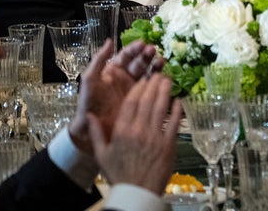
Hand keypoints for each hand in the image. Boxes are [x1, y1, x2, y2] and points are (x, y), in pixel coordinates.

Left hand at [68, 40, 163, 154]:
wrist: (91, 130)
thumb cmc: (89, 103)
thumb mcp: (90, 80)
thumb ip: (99, 60)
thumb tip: (109, 41)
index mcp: (113, 71)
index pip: (126, 56)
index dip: (135, 49)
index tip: (143, 44)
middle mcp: (125, 78)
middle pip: (139, 62)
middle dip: (147, 56)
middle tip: (154, 51)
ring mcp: (134, 89)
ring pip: (148, 73)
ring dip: (154, 66)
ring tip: (161, 61)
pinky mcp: (140, 101)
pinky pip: (151, 89)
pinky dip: (158, 82)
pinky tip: (163, 78)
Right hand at [87, 73, 180, 194]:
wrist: (137, 193)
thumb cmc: (119, 175)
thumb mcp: (102, 155)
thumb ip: (95, 134)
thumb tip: (89, 116)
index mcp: (122, 131)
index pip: (131, 103)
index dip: (138, 89)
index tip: (143, 80)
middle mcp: (139, 130)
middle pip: (148, 101)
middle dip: (154, 85)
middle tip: (158, 74)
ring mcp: (155, 137)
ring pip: (161, 108)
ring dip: (166, 92)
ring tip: (168, 80)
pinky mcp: (169, 144)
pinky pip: (174, 123)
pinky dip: (177, 110)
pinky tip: (178, 100)